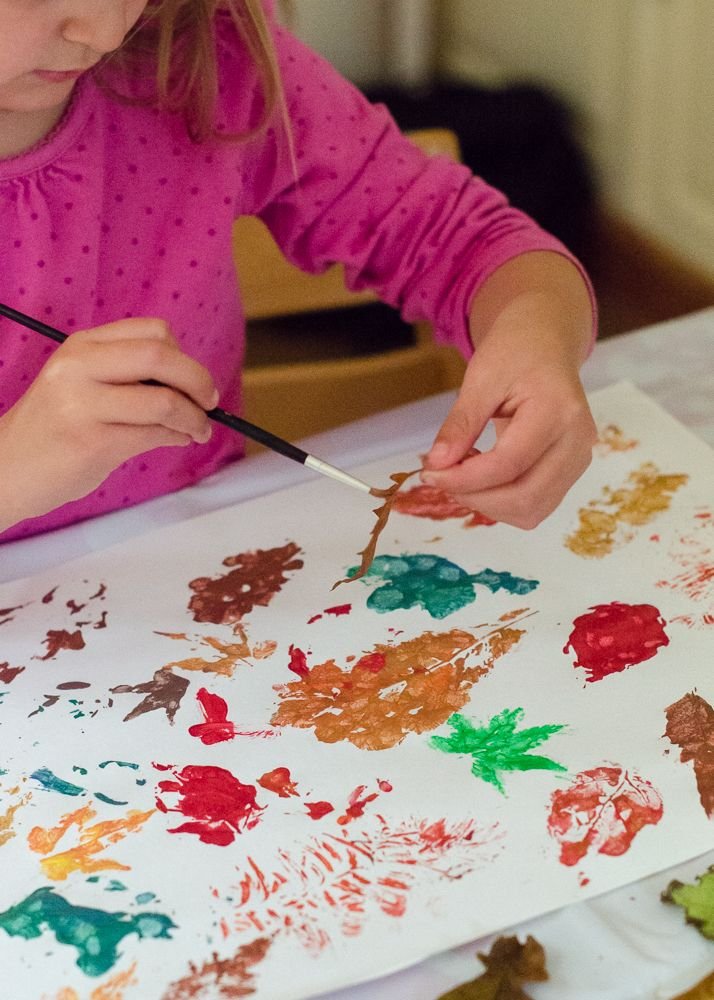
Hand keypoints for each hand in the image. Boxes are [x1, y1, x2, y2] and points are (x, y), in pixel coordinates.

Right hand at [0, 318, 217, 529]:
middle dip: (198, 380)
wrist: (5, 469)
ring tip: (197, 430)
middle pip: (160, 356)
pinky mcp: (92, 442)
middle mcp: (79, 367)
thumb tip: (191, 382)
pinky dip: (178, 437)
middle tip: (210, 401)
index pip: (152, 331)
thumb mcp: (80, 384)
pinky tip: (177, 441)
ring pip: (164, 401)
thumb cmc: (53, 430)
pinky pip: (154, 435)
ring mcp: (83, 404)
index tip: (195, 379)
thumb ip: (126, 374)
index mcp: (81, 347)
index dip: (184, 355)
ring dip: (193, 418)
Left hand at [422, 253, 596, 528]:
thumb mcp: (480, 377)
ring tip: (462, 477)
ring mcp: (579, 458)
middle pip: (525, 497)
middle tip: (441, 479)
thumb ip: (461, 423)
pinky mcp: (572, 470)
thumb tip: (437, 465)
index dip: (464, 478)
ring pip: (532, 510)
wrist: (546, 342)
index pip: (508, 465)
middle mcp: (578, 441)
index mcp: (557, 411)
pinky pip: (537, 504)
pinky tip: (483, 479)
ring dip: (489, 505)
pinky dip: (504, 502)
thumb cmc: (515, 351)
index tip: (429, 474)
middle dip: (475, 497)